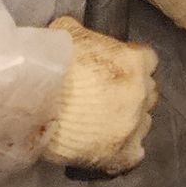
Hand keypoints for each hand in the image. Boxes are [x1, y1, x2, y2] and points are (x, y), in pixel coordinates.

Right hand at [41, 16, 158, 173]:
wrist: (37, 103)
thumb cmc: (52, 64)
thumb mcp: (68, 34)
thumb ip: (83, 35)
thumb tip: (76, 33)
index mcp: (135, 62)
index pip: (148, 60)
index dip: (132, 64)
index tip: (118, 69)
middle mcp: (142, 93)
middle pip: (147, 92)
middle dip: (132, 93)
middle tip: (107, 98)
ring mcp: (136, 124)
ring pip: (144, 122)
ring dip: (128, 121)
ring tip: (103, 125)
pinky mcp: (125, 153)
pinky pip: (135, 153)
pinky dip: (124, 151)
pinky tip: (108, 147)